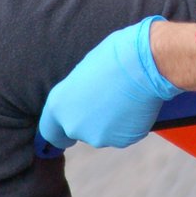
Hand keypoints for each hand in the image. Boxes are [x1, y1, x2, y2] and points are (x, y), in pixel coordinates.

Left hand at [39, 17, 182, 150]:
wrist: (145, 63)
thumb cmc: (114, 56)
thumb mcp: (85, 71)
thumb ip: (79, 92)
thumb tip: (87, 98)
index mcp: (58, 105)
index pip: (50, 132)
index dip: (59, 133)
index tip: (65, 136)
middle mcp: (73, 125)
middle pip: (79, 131)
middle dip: (90, 121)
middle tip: (106, 101)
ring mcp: (98, 136)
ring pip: (103, 133)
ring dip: (111, 122)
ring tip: (124, 98)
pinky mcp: (121, 140)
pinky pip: (124, 134)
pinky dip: (129, 124)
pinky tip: (135, 106)